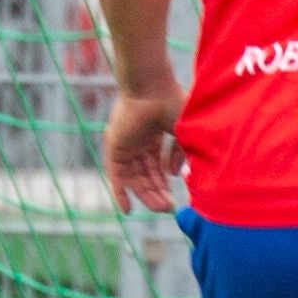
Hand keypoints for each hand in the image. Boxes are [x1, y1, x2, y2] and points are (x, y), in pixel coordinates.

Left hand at [102, 87, 185, 211]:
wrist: (152, 87)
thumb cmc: (171, 102)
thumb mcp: (183, 133)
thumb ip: (179, 155)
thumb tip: (172, 175)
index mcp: (153, 134)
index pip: (156, 166)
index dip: (164, 184)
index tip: (175, 200)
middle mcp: (137, 141)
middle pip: (145, 175)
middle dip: (157, 193)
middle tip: (169, 208)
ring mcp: (125, 144)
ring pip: (134, 178)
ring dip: (146, 195)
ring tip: (160, 209)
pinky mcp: (114, 147)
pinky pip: (115, 175)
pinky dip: (120, 192)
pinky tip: (128, 210)